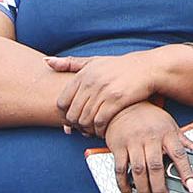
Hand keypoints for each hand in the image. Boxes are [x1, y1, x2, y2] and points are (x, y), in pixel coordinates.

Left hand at [47, 50, 171, 135]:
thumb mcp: (94, 61)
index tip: (73, 118)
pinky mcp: (117, 100)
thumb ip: (69, 63)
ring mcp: (103, 91)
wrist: (147, 69)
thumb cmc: (118, 67)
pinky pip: (100, 121)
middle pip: (72, 113)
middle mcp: (91, 82)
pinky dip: (99, 130)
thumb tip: (45, 61)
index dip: (65, 114)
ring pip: (85, 119)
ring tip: (92, 131)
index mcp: (83, 74)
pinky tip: (103, 130)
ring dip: (87, 129)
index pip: (62, 102)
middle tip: (82, 129)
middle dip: (76, 125)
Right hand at [104, 102, 192, 192]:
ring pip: (139, 171)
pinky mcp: (118, 147)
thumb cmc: (150, 117)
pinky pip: (120, 170)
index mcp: (167, 134)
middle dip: (161, 190)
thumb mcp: (172, 126)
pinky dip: (124, 185)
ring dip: (144, 191)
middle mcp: (150, 139)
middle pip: (156, 168)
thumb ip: (186, 142)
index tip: (192, 187)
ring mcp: (133, 143)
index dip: (186, 172)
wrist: (124, 105)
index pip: (179, 155)